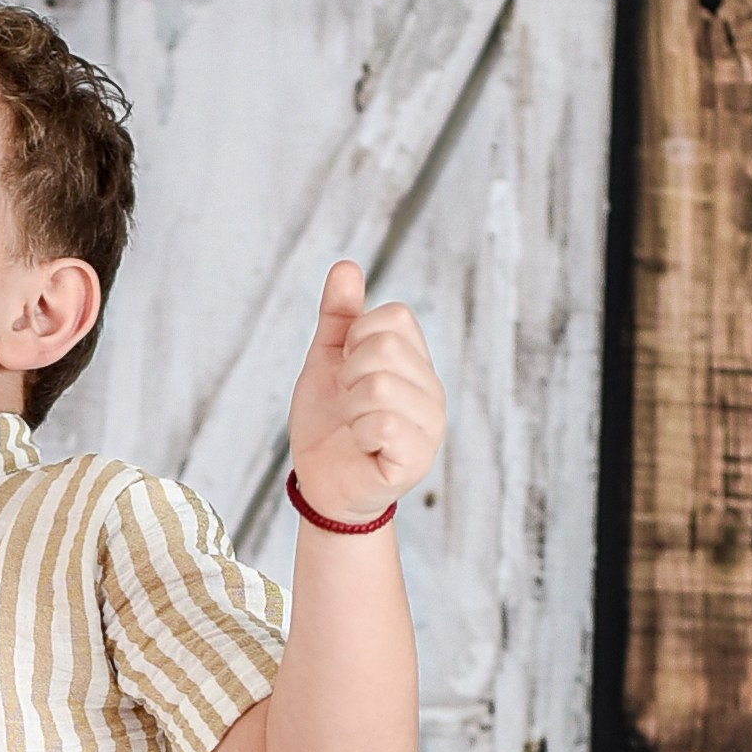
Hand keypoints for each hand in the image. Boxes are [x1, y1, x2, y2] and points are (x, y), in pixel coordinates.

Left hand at [286, 261, 444, 522]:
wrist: (321, 484)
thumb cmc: (328, 425)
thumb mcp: (326, 362)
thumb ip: (338, 317)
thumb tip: (346, 267)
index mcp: (414, 361)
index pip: (394, 316)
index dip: (356, 339)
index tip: (348, 371)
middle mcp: (431, 389)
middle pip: (386, 345)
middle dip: (349, 373)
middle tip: (349, 402)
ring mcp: (430, 425)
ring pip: (379, 385)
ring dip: (350, 407)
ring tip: (354, 426)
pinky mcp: (417, 459)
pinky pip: (383, 424)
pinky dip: (359, 433)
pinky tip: (363, 446)